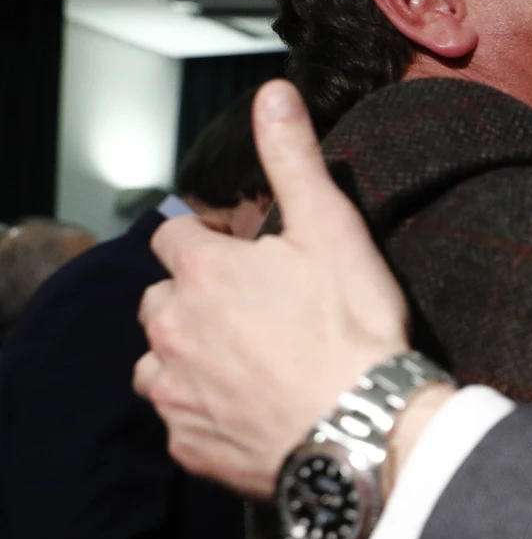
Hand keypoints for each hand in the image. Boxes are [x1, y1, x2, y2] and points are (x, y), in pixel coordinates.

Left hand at [134, 80, 414, 499]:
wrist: (366, 427)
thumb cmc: (352, 325)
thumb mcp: (331, 227)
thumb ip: (292, 159)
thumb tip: (272, 94)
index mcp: (201, 273)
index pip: (173, 237)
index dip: (207, 240)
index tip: (244, 254)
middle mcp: (172, 329)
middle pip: (161, 300)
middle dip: (194, 299)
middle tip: (255, 310)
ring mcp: (176, 392)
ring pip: (159, 362)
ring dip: (188, 356)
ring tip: (247, 361)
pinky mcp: (190, 444)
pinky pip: (181, 419)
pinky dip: (205, 410)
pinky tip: (250, 407)